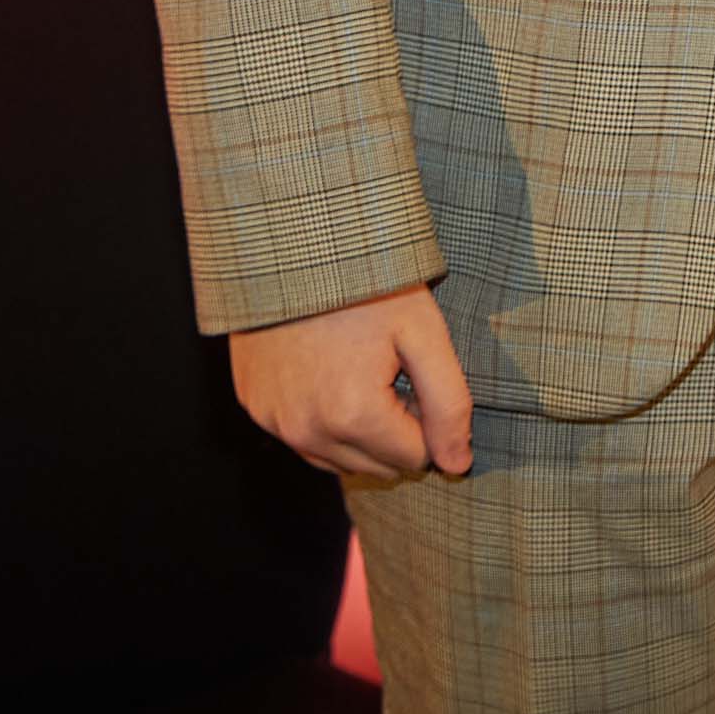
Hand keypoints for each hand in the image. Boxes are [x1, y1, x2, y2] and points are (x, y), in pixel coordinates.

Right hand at [230, 279, 474, 479]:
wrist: (291, 247)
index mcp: (353, 416)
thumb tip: (459, 465)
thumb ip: (449, 403)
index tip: (413, 370)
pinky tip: (329, 373)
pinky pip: (304, 440)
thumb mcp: (422, 332)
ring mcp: (276, 423)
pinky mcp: (255, 409)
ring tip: (360, 368)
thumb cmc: (363, 286)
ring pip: (341, 461)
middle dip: (395, 428)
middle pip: (379, 466)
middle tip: (390, 369)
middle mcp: (308, 432)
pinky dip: (324, 421)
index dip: (426, 414)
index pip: (416, 457)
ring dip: (361, 430)